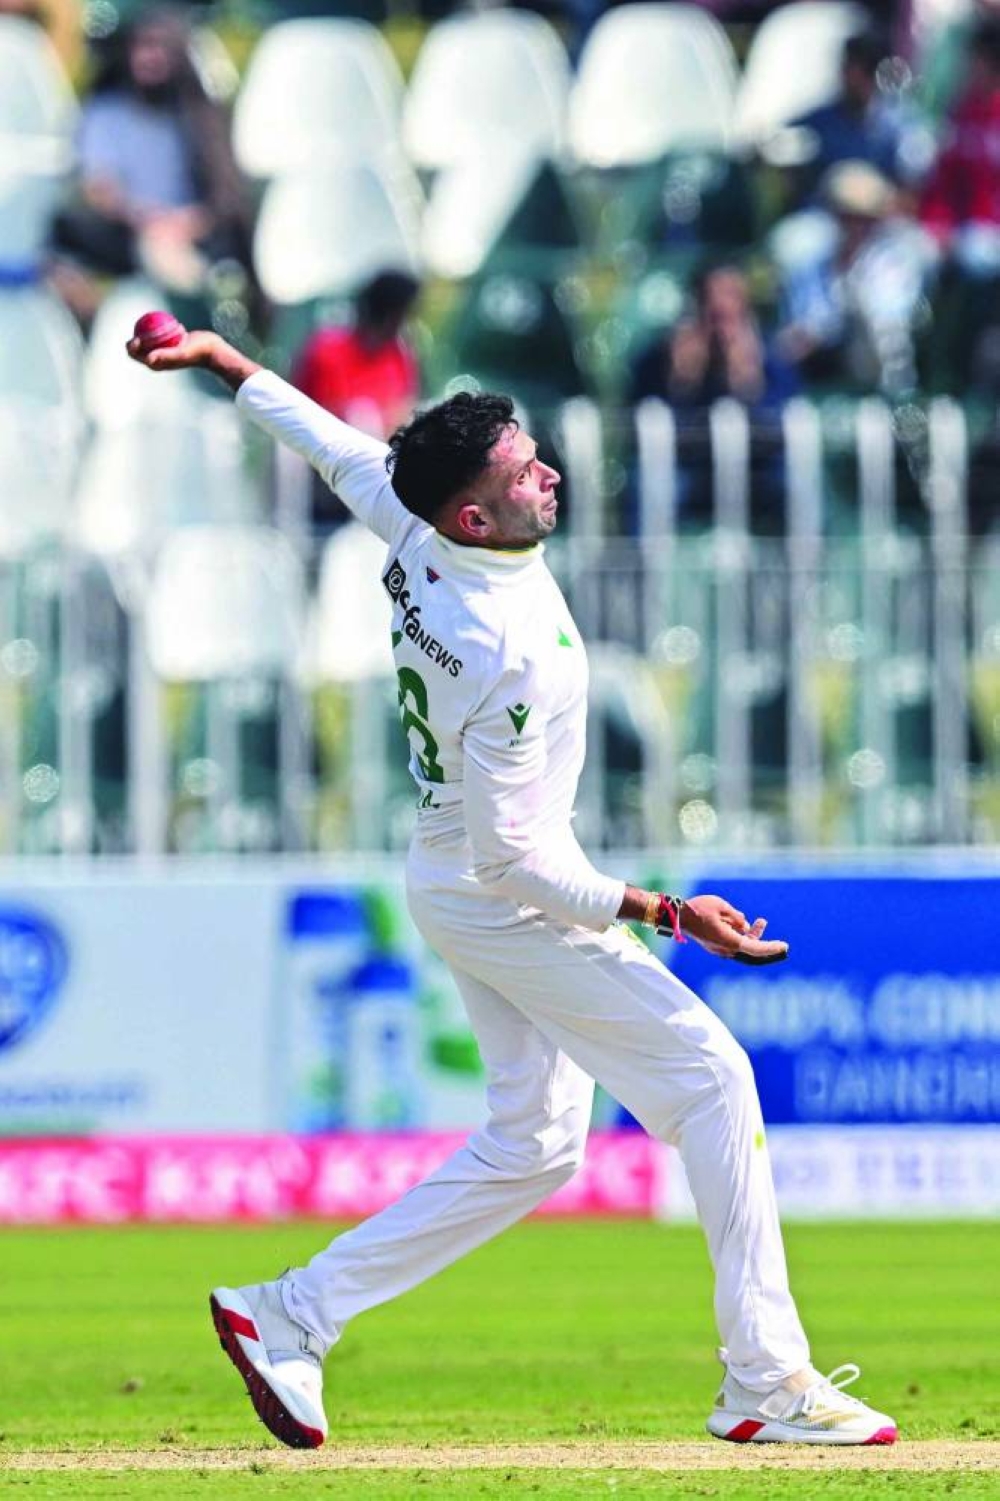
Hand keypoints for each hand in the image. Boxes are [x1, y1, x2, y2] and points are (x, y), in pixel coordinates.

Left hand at [125, 331, 260, 392]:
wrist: (212, 349)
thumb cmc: (196, 352)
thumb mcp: (180, 353)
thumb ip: (165, 356)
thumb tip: (148, 359)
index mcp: (156, 364)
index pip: (136, 356)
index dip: (131, 346)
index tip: (137, 337)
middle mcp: (158, 359)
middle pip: (140, 347)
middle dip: (136, 337)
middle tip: (140, 325)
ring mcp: (165, 350)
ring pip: (149, 339)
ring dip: (145, 330)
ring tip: (147, 319)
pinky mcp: (171, 342)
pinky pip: (159, 333)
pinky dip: (157, 326)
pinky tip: (158, 316)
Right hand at [681, 894, 788, 966]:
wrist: (676, 917)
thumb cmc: (697, 909)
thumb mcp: (721, 906)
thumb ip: (736, 917)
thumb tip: (744, 925)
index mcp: (728, 941)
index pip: (755, 948)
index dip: (771, 948)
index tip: (784, 946)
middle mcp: (725, 950)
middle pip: (752, 952)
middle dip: (766, 945)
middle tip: (782, 944)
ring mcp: (719, 949)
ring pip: (743, 948)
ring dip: (753, 936)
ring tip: (762, 921)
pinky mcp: (715, 946)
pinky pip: (735, 944)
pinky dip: (743, 937)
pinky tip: (745, 924)